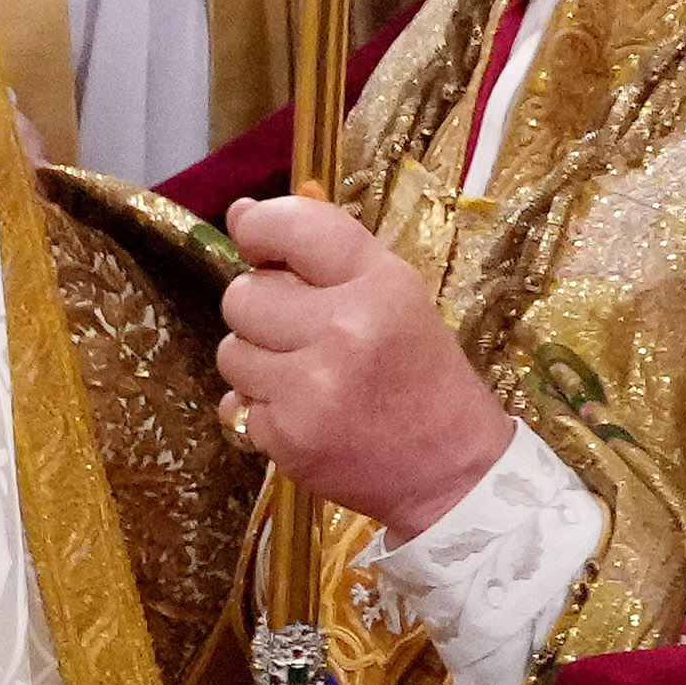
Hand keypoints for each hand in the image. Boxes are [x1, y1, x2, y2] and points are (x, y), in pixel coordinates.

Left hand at [217, 194, 514, 536]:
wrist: (454, 471)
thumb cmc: (421, 373)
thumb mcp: (393, 294)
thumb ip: (320, 248)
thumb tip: (239, 213)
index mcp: (379, 283)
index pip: (291, 225)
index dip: (260, 230)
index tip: (260, 248)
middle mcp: (343, 329)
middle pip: (243, 295)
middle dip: (260, 311)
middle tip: (299, 331)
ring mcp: (312, 387)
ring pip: (232, 351)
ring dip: (257, 363)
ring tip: (305, 377)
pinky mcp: (289, 438)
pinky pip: (237, 405)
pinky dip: (263, 412)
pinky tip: (306, 415)